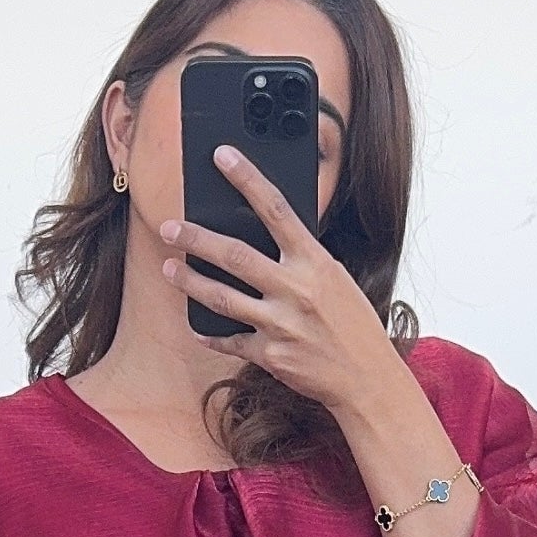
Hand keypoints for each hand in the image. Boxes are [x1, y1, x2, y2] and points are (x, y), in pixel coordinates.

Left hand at [159, 148, 401, 416]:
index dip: (247, 179)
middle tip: (169, 228)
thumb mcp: (335, 280)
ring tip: (168, 269)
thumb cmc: (354, 326)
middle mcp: (296, 290)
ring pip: (221, 297)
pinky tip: (196, 328)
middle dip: (196, 238)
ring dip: (189, 282)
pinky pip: (230, 340)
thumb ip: (301, 260)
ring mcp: (281, 324)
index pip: (276, 209)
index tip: (222, 156)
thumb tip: (264, 238)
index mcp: (316, 263)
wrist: (368, 379)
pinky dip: (210, 334)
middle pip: (235, 255)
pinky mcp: (271, 356)